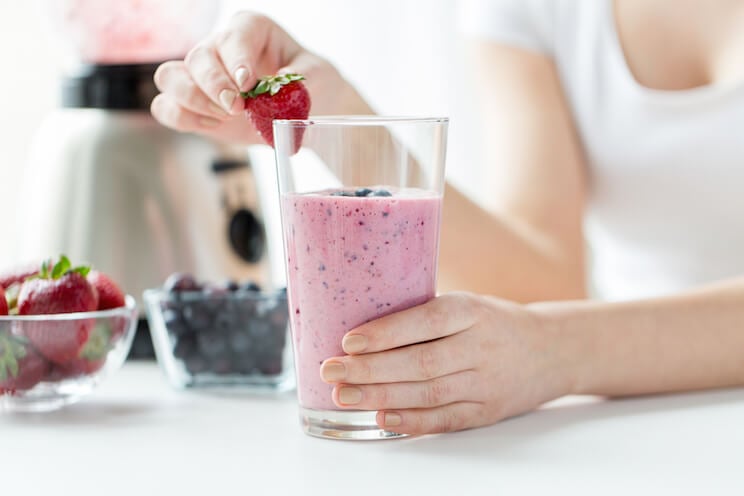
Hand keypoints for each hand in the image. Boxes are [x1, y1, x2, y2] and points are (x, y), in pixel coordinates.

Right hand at [150, 12, 363, 142]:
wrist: (309, 109)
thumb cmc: (313, 84)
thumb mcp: (318, 77)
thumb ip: (299, 80)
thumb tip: (271, 90)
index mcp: (251, 29)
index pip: (233, 36)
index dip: (236, 59)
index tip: (248, 84)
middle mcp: (220, 47)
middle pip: (197, 57)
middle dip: (214, 85)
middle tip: (237, 107)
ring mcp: (202, 76)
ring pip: (170, 77)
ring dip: (192, 100)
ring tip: (224, 117)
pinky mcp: (194, 105)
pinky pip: (166, 107)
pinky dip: (182, 118)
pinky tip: (213, 125)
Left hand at [320, 292, 573, 434]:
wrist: (551, 350)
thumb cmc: (494, 323)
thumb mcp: (467, 304)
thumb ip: (425, 316)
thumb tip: (363, 330)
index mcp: (472, 311)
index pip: (425, 321)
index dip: (385, 333)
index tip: (348, 342)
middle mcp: (480, 346)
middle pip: (420, 362)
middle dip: (370, 369)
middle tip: (331, 372)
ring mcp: (486, 382)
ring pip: (428, 393)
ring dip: (381, 397)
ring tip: (344, 396)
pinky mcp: (488, 411)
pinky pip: (446, 420)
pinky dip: (413, 421)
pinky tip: (383, 419)